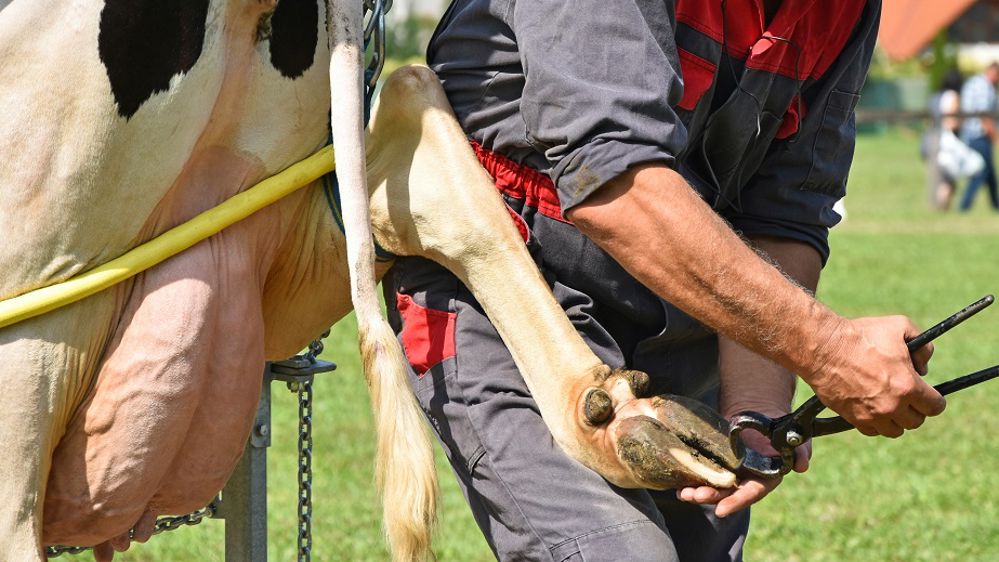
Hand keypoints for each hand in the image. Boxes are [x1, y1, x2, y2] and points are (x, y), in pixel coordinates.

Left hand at [675, 428, 809, 516]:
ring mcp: (729, 471)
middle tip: (695, 496)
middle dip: (711, 496)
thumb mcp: (796, 439)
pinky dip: (691, 477)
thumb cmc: (783, 430)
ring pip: (712, 485)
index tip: (721, 509)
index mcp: (765, 479)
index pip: (751, 493)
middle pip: (727, 493)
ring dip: (697, 491)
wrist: (762, 414)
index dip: (737, 501)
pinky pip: (703, 471)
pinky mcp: (716, 460)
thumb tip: (802, 466)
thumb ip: (801, 452)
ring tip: (683, 493)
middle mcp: (745, 479)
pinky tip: (678, 481)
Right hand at [808, 315, 945, 437]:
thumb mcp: (899, 327)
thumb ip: (923, 346)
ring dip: (895, 419)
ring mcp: (872, 415)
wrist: (823, 348)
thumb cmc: (860, 335)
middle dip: (914, 408)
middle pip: (915, 421)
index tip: (927, 394)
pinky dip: (874, 422)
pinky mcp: (853, 418)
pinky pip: (872, 430)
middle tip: (906, 396)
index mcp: (908, 386)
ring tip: (888, 404)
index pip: (935, 407)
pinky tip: (871, 407)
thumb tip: (924, 365)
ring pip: (894, 430)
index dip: (933, 399)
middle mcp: (892, 405)